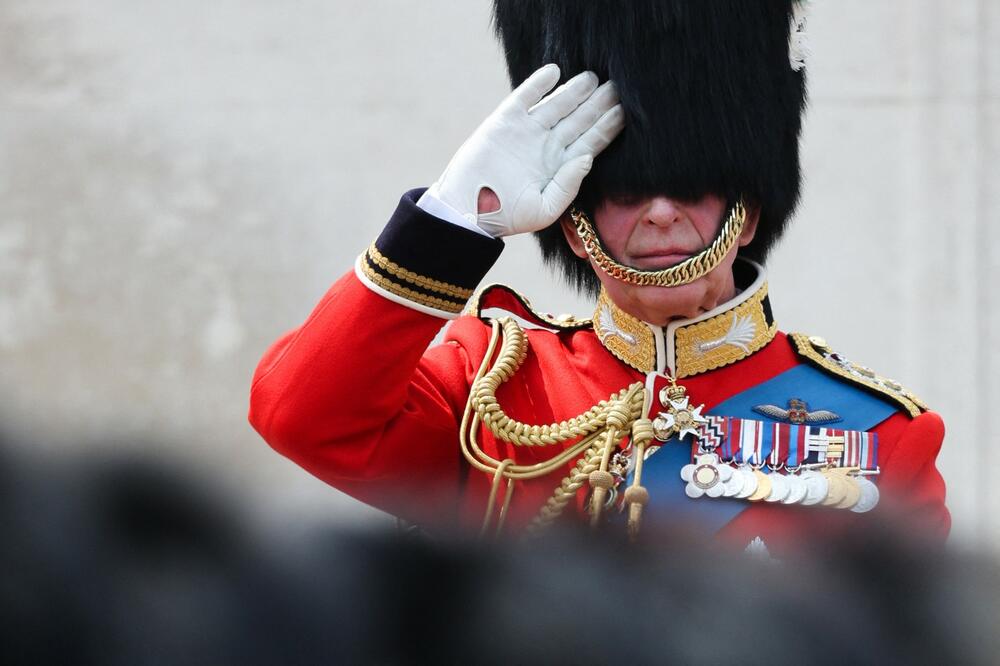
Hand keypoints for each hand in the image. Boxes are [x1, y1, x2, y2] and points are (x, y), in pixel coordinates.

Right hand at [426, 64, 623, 237]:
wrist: (468, 210)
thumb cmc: (507, 217)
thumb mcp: (545, 209)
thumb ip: (568, 185)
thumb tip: (588, 157)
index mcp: (561, 166)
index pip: (592, 141)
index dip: (609, 126)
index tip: (627, 111)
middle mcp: (548, 145)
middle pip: (580, 119)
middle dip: (599, 103)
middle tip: (619, 86)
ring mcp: (528, 131)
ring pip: (558, 104)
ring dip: (575, 90)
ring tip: (593, 77)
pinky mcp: (505, 121)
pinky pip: (525, 97)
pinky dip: (539, 84)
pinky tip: (555, 72)